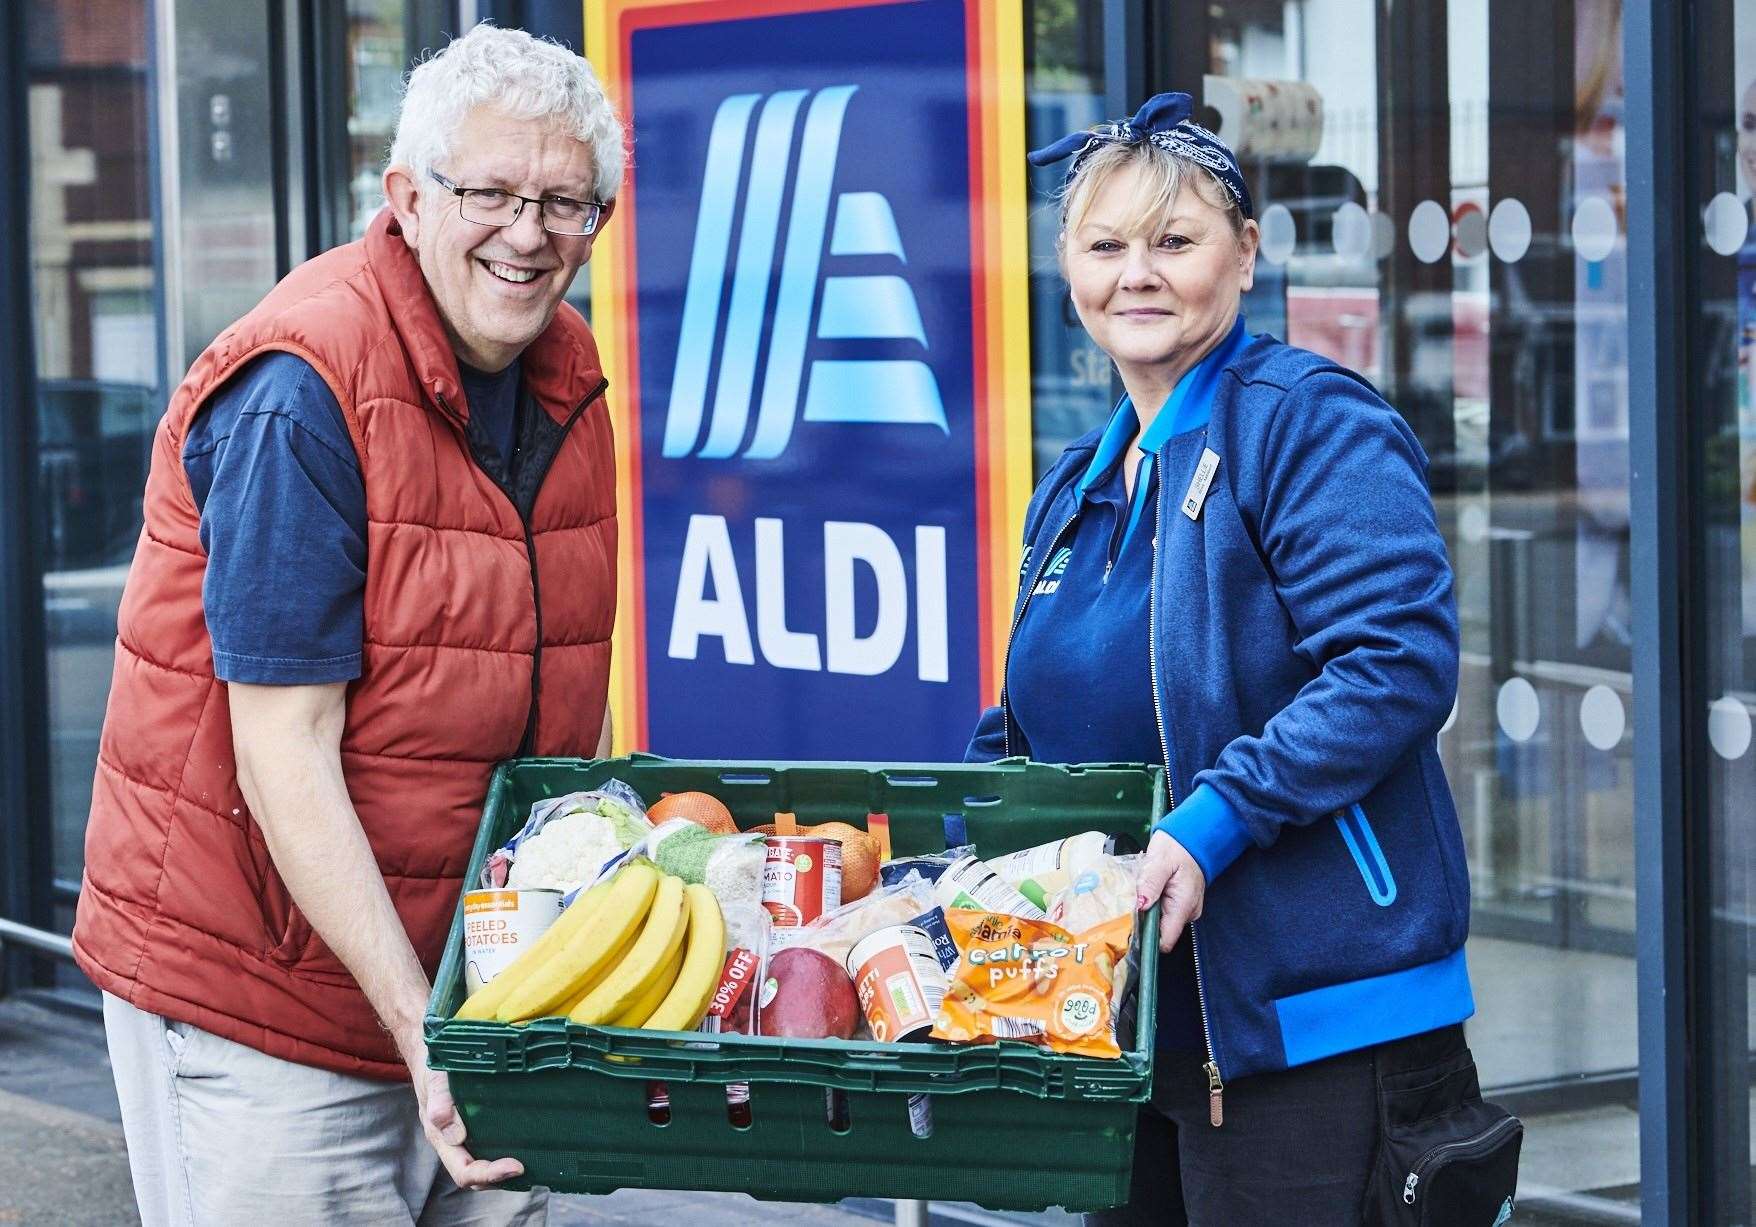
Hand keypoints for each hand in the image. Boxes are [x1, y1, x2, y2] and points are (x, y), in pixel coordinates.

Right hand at [401, 1029, 524, 1189]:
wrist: (430, 1053)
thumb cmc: (432, 1068)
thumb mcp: (434, 1081)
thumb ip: (440, 1103)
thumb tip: (455, 1134)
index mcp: (441, 1138)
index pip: (464, 1171)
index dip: (489, 1174)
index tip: (516, 1166)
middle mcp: (453, 1142)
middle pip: (476, 1175)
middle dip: (501, 1178)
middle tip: (528, 1167)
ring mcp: (465, 1135)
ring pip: (484, 1162)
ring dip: (505, 1170)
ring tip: (534, 1162)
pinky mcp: (477, 1124)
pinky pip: (491, 1145)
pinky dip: (507, 1150)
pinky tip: (528, 1143)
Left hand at [1136, 829, 1206, 953]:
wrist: (1190, 840)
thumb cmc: (1177, 848)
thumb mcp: (1160, 861)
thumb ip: (1151, 883)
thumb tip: (1141, 905)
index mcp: (1183, 906)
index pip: (1165, 940)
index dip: (1146, 938)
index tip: (1129, 928)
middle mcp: (1187, 914)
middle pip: (1159, 933)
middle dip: (1143, 922)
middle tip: (1131, 902)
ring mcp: (1184, 911)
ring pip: (1159, 923)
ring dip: (1146, 912)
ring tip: (1140, 893)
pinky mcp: (1179, 906)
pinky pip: (1162, 913)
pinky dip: (1152, 906)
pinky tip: (1147, 892)